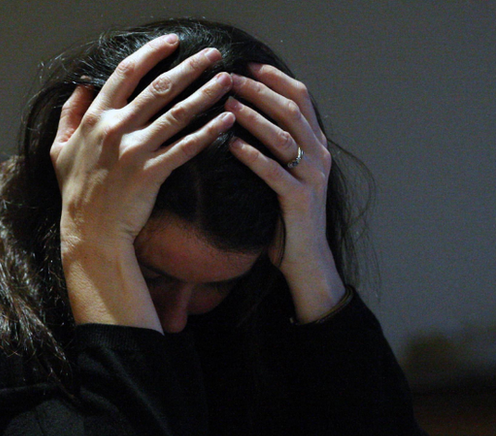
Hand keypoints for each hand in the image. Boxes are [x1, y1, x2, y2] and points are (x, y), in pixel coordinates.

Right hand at [50, 34, 234, 329]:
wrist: (89, 232)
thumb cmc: (75, 192)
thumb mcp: (58, 150)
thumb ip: (69, 115)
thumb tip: (80, 87)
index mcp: (95, 118)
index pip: (126, 73)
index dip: (151, 53)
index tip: (172, 41)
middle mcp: (115, 128)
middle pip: (159, 87)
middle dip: (190, 67)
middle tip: (213, 54)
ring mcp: (135, 151)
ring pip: (177, 113)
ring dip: (206, 93)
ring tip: (227, 80)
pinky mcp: (152, 173)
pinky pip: (186, 147)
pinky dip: (208, 132)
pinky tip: (227, 120)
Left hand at [225, 64, 345, 321]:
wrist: (306, 261)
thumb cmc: (286, 219)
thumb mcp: (282, 176)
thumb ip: (272, 150)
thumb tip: (239, 121)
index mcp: (315, 146)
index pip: (301, 99)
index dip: (276, 79)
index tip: (249, 65)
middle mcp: (318, 156)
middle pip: (291, 110)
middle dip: (259, 91)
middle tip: (230, 78)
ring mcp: (312, 177)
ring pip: (284, 136)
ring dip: (254, 117)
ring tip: (227, 104)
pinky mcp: (300, 200)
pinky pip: (274, 171)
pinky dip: (253, 155)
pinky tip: (232, 145)